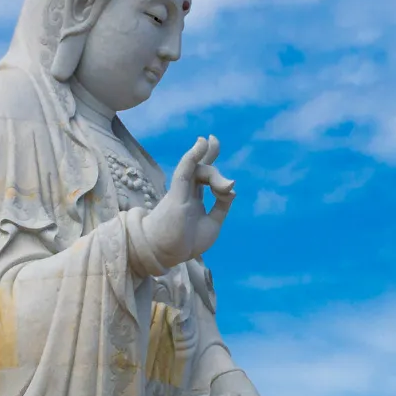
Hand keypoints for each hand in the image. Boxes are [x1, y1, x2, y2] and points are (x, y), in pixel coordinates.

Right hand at [134, 135, 235, 271]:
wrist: (163, 254)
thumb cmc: (184, 242)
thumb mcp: (212, 224)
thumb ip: (222, 206)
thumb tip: (232, 189)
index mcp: (193, 198)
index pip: (203, 172)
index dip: (208, 154)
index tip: (212, 140)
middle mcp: (187, 191)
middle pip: (202, 169)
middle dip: (217, 172)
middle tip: (227, 189)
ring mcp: (181, 192)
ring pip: (198, 170)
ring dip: (213, 174)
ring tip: (225, 187)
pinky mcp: (176, 195)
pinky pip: (185, 172)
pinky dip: (193, 157)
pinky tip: (201, 143)